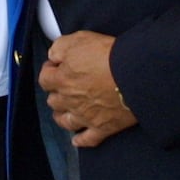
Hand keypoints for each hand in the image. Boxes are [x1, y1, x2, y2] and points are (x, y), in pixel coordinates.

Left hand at [39, 30, 136, 147]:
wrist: (134, 75)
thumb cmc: (108, 56)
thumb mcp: (79, 39)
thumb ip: (60, 47)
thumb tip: (53, 55)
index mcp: (62, 79)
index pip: (44, 79)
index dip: (49, 71)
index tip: (55, 67)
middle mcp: (70, 100)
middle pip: (53, 101)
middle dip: (56, 93)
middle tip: (63, 87)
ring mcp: (85, 116)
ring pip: (65, 121)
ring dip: (62, 116)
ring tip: (65, 112)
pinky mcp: (103, 128)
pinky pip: (87, 139)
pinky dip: (80, 140)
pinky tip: (77, 140)